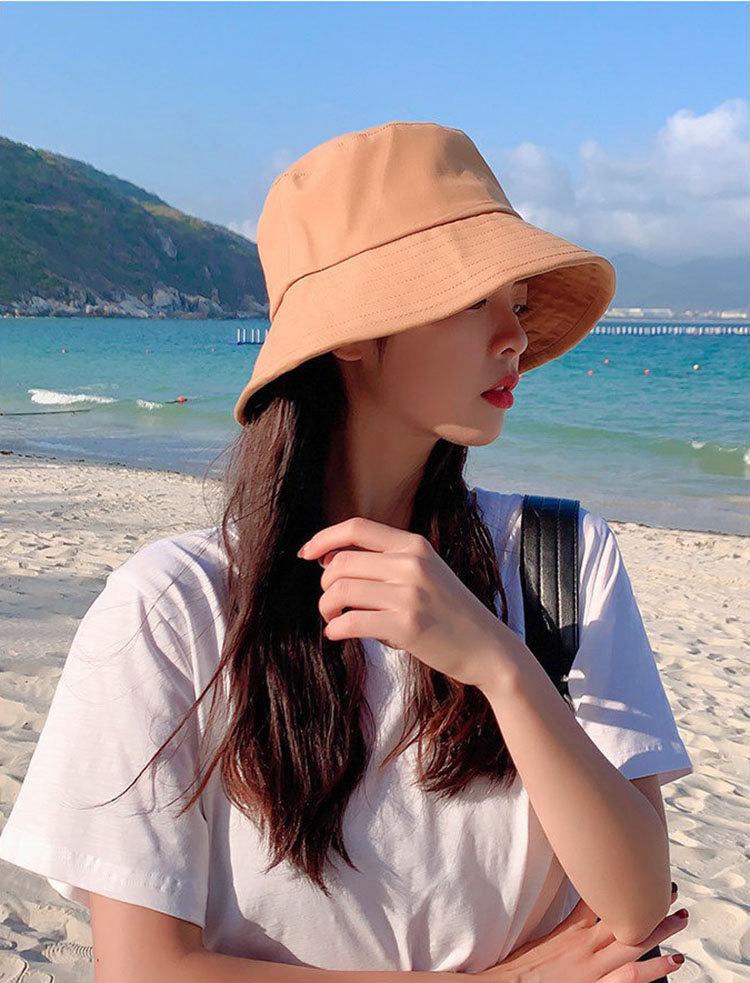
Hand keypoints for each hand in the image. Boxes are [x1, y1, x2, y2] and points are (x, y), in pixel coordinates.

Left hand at [297, 516, 512, 689]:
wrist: (488, 648)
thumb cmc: (449, 612)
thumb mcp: (424, 572)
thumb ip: (385, 561)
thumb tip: (329, 557)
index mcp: (414, 545)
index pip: (355, 527)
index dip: (323, 538)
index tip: (305, 554)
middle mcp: (411, 564)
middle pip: (340, 562)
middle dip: (324, 584)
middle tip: (330, 602)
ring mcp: (409, 595)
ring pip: (340, 591)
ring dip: (327, 608)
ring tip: (334, 619)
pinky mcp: (406, 626)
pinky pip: (350, 622)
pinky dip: (335, 629)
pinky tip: (338, 634)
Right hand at [477, 882, 688, 981]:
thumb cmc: (524, 968)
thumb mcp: (546, 937)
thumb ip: (568, 920)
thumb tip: (584, 899)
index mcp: (571, 930)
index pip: (600, 900)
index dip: (623, 886)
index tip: (642, 870)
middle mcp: (585, 945)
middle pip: (623, 917)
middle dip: (648, 903)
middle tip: (671, 888)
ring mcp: (593, 969)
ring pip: (632, 943)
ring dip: (659, 930)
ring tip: (681, 918)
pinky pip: (629, 978)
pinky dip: (652, 968)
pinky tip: (672, 961)